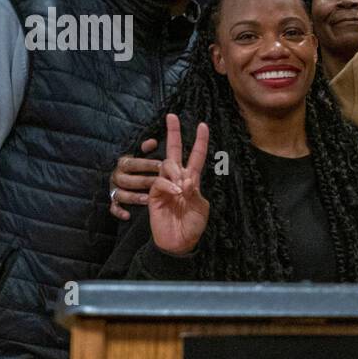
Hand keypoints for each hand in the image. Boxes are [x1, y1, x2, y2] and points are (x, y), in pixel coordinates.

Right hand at [110, 137, 159, 220]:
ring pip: (120, 194)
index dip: (146, 164)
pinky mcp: (115, 204)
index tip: (161, 166)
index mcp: (125, 164)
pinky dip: (119, 211)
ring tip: (147, 199)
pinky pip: (114, 208)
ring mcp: (115, 191)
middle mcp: (118, 176)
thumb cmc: (147, 174)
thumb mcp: (150, 162)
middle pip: (126, 179)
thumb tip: (152, 141)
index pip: (131, 162)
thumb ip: (148, 151)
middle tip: (158, 183)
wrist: (151, 203)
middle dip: (143, 181)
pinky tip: (128, 215)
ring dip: (133, 196)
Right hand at [148, 114, 210, 255]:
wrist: (180, 242)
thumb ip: (195, 192)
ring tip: (183, 188)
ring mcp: (165, 186)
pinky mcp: (154, 195)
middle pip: (174, 151)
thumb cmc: (193, 225)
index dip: (200, 141)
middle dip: (174, 133)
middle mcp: (177, 179)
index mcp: (192, 180)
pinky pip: (160, 182)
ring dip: (176, 172)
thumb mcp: (201, 207)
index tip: (203, 125)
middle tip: (172, 116)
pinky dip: (169, 185)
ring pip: (168, 165)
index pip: (196, 156)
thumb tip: (186, 178)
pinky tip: (176, 193)